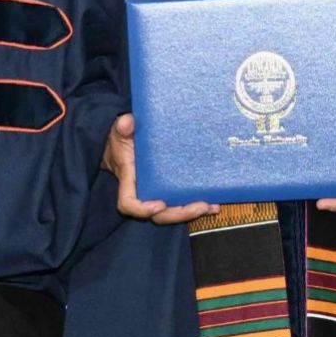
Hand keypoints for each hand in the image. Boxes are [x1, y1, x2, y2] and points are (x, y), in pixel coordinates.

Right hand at [101, 113, 218, 224]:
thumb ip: (122, 127)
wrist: (127, 144)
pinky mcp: (171, 189)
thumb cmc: (123, 140)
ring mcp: (159, 193)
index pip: (129, 204)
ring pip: (173, 212)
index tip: (160, 205)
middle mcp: (145, 192)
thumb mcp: (120, 131)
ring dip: (192, 213)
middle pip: (159, 214)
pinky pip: (183, 202)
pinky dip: (198, 205)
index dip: (143, 209)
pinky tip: (215, 203)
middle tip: (199, 206)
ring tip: (211, 207)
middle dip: (179, 213)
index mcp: (130, 181)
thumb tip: (127, 122)